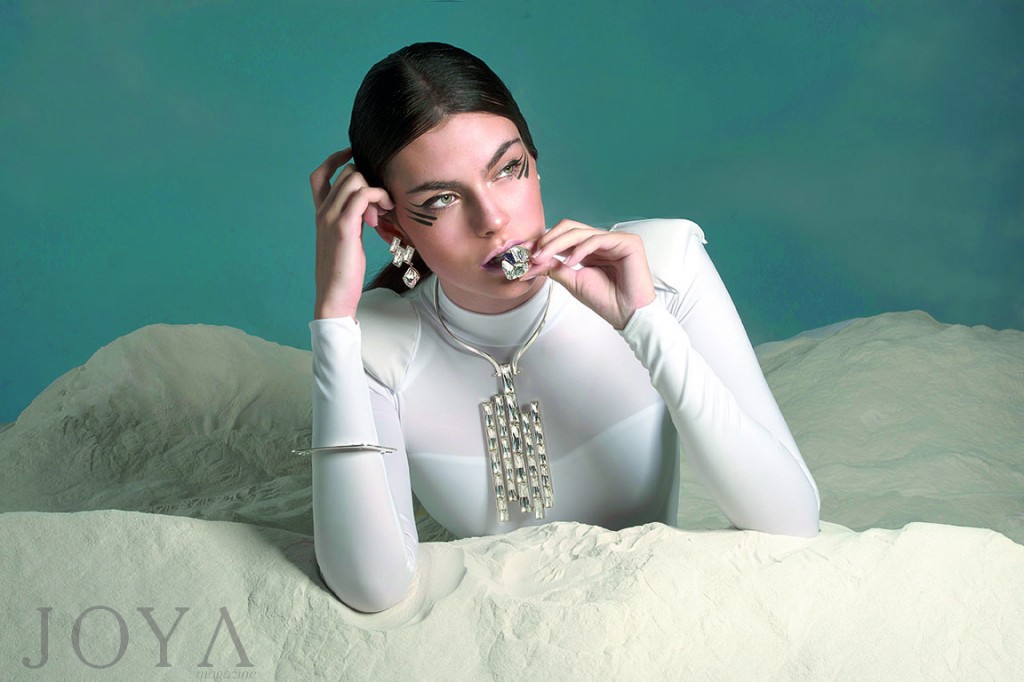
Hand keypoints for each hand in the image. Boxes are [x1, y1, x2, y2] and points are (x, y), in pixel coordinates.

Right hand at [309, 149, 394, 318]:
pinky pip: (362, 196)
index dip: (336, 159)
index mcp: (321, 213)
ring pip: (355, 179)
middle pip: (346, 172)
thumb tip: (373, 207)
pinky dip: (378, 197)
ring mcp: (330, 218)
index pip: (320, 174)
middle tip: (384, 204)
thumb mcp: (348, 239)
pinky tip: (386, 212)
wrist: (334, 296)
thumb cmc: (344, 272)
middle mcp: (323, 211)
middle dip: (370, 181)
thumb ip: (354, 220)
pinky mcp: (343, 227)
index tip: (357, 157)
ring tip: (387, 209)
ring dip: (377, 189)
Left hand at [527, 220, 655, 329]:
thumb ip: (553, 267)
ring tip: (544, 258)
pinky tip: (571, 262)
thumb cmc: (605, 299)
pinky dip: (580, 249)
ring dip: (556, 244)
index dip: (542, 242)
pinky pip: (597, 239)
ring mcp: (614, 239)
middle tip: (533, 255)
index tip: (523, 253)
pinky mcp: (627, 242)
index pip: (562, 236)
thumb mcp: (572, 280)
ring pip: (579, 231)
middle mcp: (600, 241)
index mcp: (588, 249)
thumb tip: (530, 262)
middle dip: (547, 240)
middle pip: (569, 228)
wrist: (627, 313)